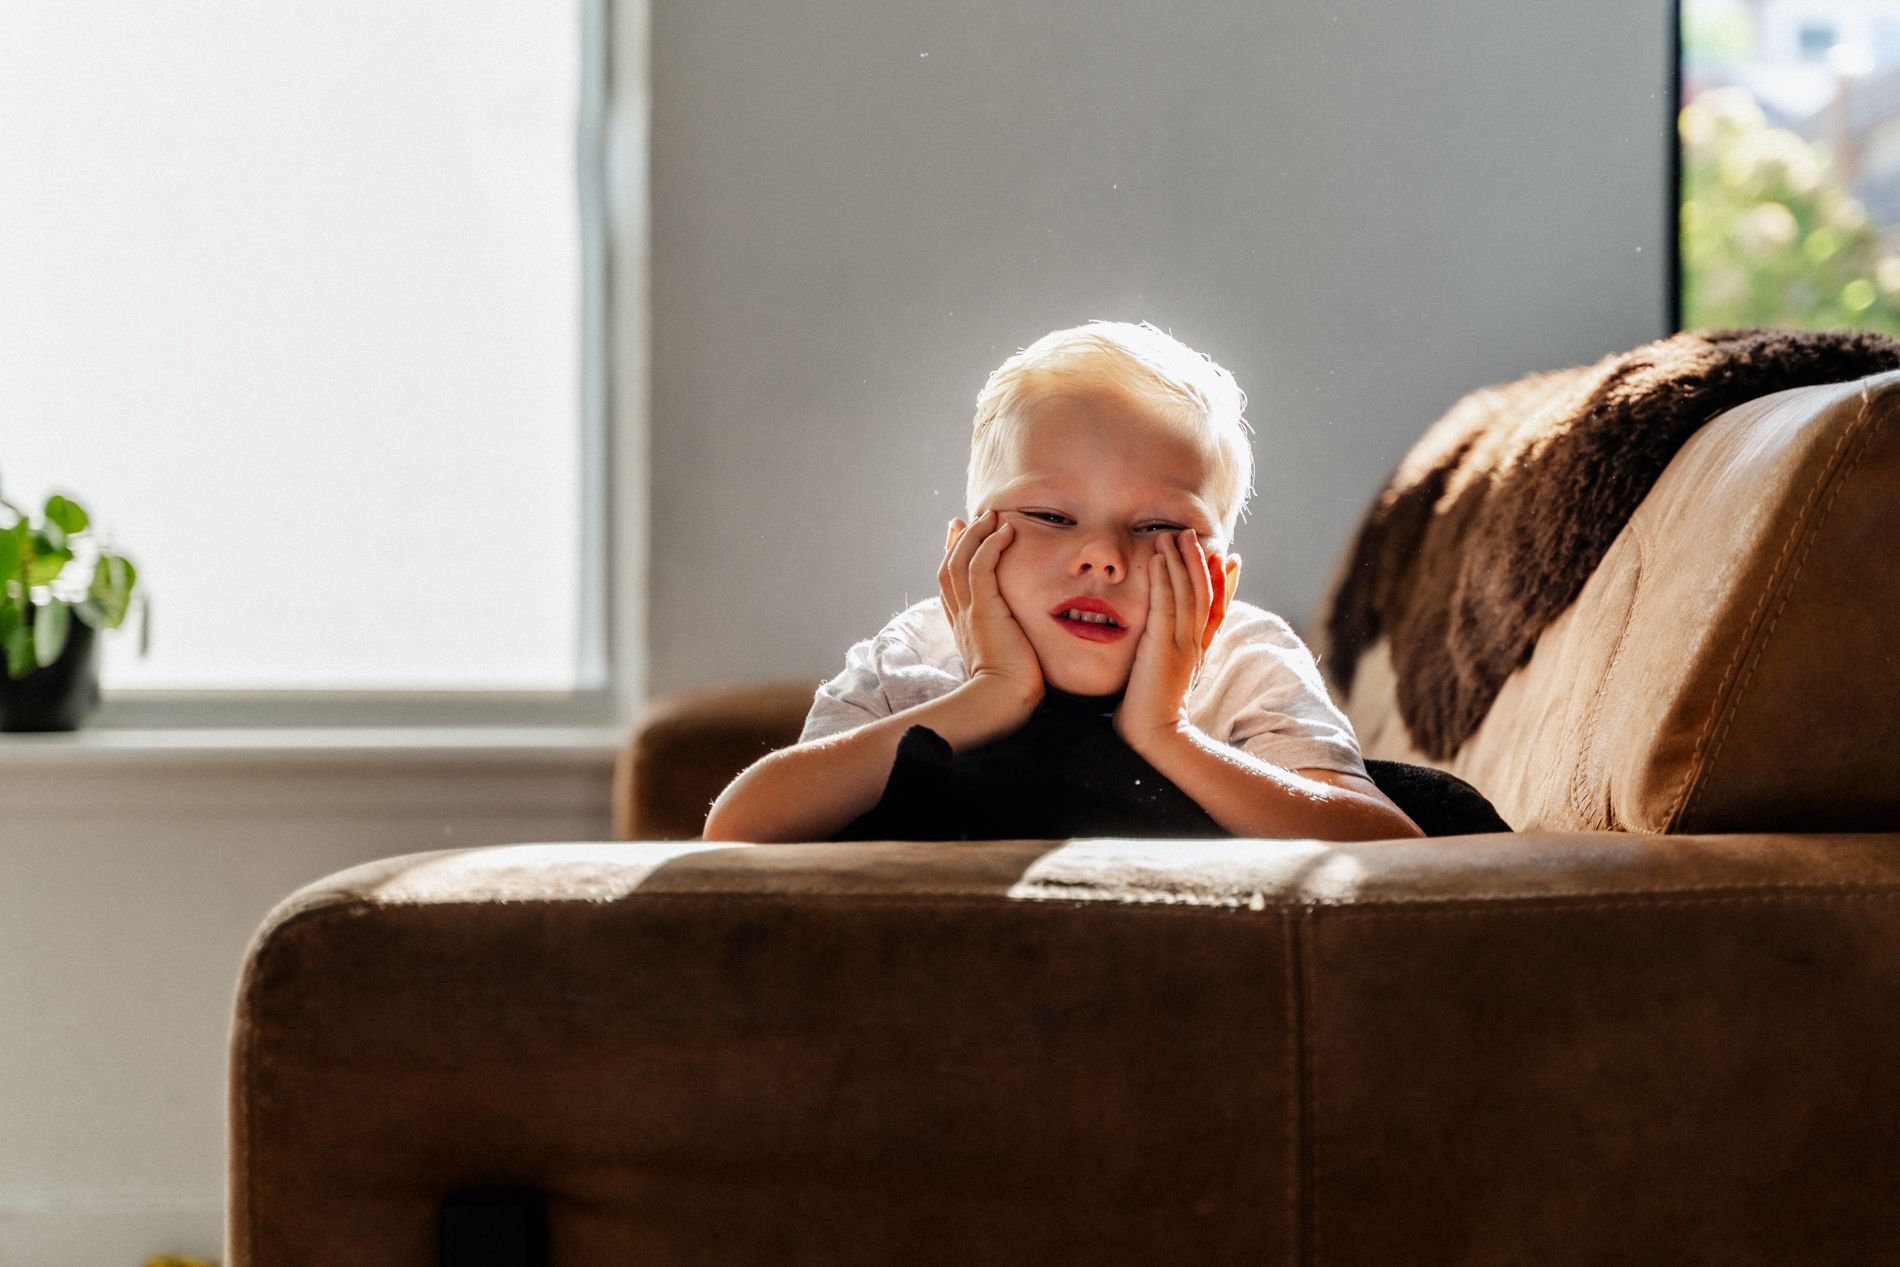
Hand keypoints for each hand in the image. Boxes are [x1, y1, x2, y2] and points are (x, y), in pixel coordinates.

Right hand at [939, 509, 1043, 713]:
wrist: (1004, 702)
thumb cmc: (1013, 690)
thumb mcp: (1009, 659)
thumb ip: (1011, 642)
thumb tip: (1027, 640)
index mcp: (964, 628)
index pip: (951, 585)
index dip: (954, 557)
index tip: (960, 537)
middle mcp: (960, 617)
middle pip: (949, 567)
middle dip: (960, 539)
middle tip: (973, 517)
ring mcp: (969, 612)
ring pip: (960, 561)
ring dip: (975, 534)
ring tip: (992, 516)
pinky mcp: (983, 610)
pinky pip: (980, 567)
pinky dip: (990, 545)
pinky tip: (1005, 530)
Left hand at [1116, 528, 1213, 749]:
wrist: (1155, 735)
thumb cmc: (1151, 711)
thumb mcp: (1168, 677)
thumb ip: (1170, 657)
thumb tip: (1163, 644)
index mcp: (1199, 650)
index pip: (1218, 609)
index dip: (1225, 583)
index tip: (1229, 559)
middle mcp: (1195, 643)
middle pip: (1205, 593)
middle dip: (1200, 561)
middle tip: (1195, 534)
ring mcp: (1182, 644)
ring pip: (1189, 594)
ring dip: (1182, 562)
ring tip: (1175, 535)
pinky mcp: (1164, 647)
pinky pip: (1165, 606)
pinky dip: (1164, 580)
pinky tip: (1159, 560)